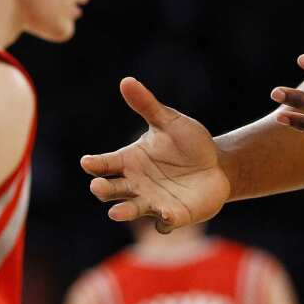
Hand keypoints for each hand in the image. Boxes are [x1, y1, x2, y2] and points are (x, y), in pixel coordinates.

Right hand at [81, 77, 229, 232]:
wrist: (217, 165)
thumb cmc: (188, 142)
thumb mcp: (169, 121)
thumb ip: (147, 105)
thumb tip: (126, 80)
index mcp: (130, 160)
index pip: (105, 164)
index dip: (94, 164)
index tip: (87, 162)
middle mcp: (135, 184)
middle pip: (111, 190)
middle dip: (103, 190)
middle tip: (98, 186)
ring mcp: (152, 202)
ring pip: (132, 209)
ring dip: (124, 212)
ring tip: (117, 212)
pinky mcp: (173, 216)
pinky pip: (165, 222)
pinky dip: (164, 221)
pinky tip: (166, 216)